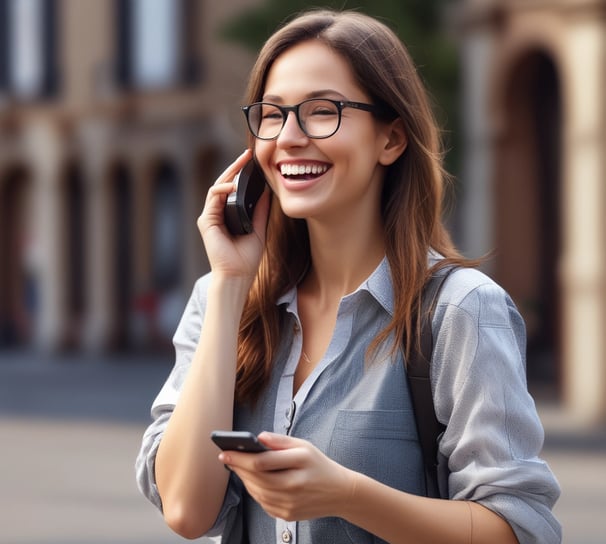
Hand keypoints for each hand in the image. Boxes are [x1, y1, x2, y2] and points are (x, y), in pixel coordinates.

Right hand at [197, 149, 269, 279]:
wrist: (237, 275)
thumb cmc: (247, 257)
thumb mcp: (259, 228)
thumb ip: (261, 211)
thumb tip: (268, 192)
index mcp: (228, 215)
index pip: (233, 190)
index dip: (241, 175)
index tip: (253, 162)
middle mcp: (217, 214)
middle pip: (224, 184)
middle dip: (235, 167)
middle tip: (247, 155)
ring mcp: (210, 216)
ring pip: (217, 187)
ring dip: (229, 174)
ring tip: (242, 164)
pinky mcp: (205, 221)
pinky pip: (212, 198)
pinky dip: (222, 189)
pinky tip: (233, 185)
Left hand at [218, 432, 354, 520]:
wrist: (340, 493)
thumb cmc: (319, 465)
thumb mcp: (304, 445)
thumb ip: (280, 441)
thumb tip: (259, 437)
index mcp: (300, 462)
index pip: (262, 462)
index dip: (240, 457)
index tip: (226, 451)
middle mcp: (295, 485)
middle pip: (257, 478)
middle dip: (238, 467)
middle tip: (226, 458)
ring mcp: (291, 503)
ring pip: (258, 492)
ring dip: (244, 480)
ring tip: (237, 468)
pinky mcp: (288, 515)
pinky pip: (263, 503)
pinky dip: (254, 491)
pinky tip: (252, 481)